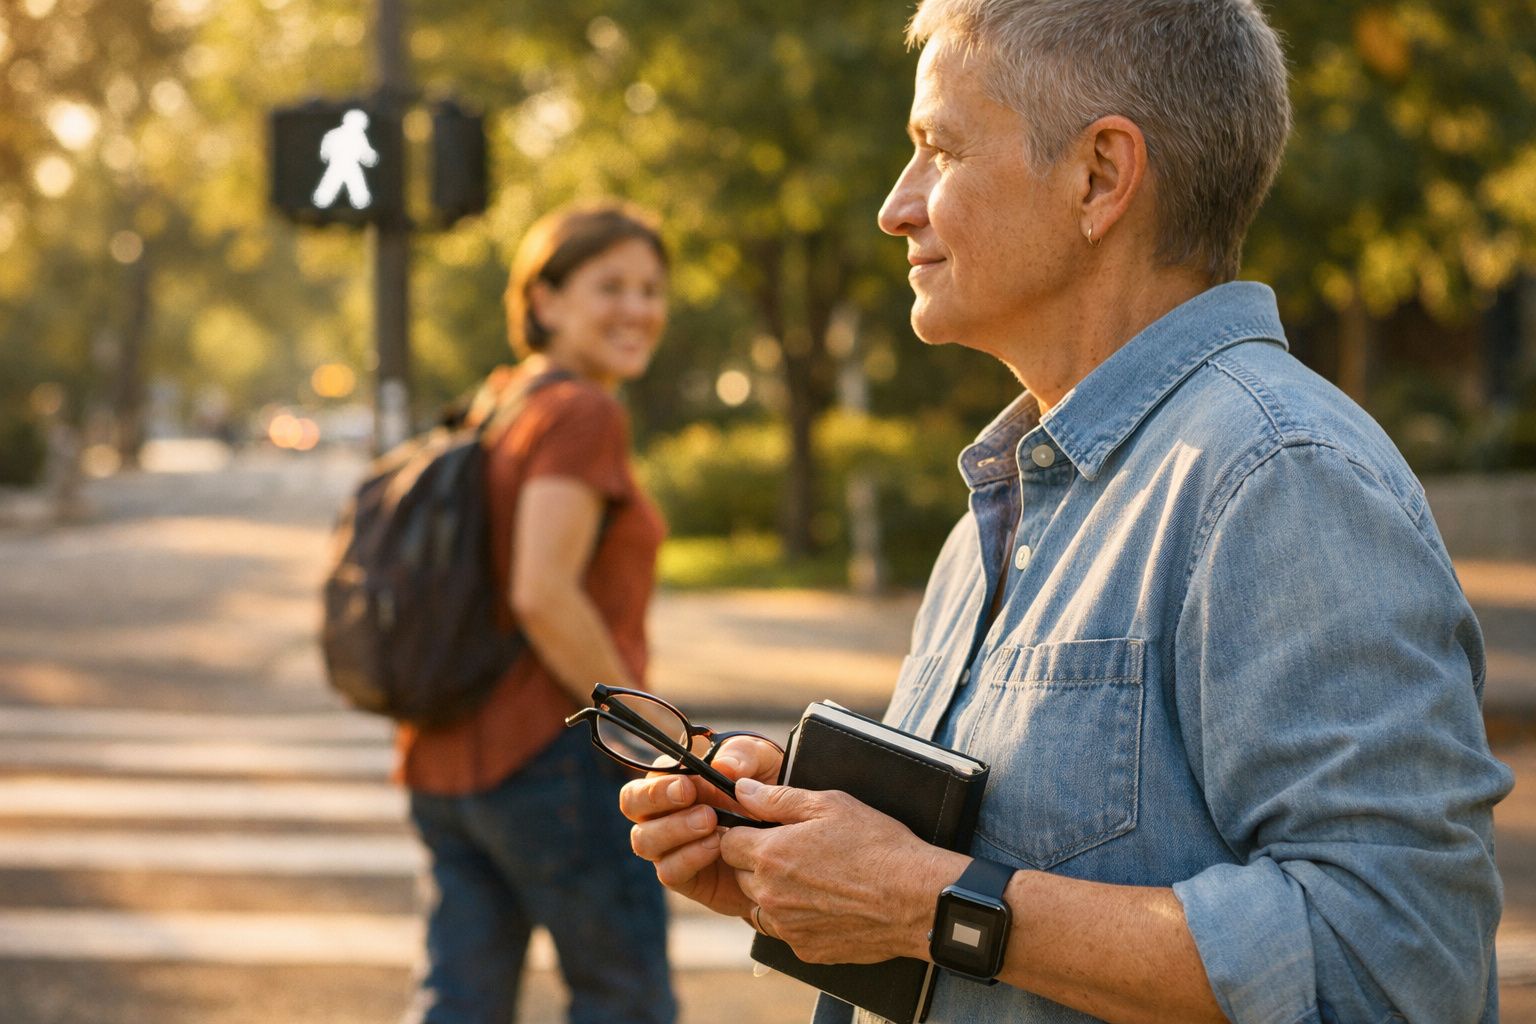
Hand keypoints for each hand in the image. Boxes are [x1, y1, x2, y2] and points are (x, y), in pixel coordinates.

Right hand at [620, 736, 782, 917]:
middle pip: (631, 804)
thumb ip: (744, 754)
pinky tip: (716, 848)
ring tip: (712, 826)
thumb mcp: (764, 762)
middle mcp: (665, 811)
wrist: (788, 837)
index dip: (659, 784)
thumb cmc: (768, 789)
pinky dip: (689, 858)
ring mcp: (671, 845)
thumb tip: (723, 766)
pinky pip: (668, 871)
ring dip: (674, 831)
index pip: (646, 777)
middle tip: (693, 801)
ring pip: (644, 840)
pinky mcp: (685, 877)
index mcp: (675, 779)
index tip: (688, 787)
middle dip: (654, 801)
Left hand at [720, 777, 966, 964]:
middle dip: (759, 862)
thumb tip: (742, 790)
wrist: (915, 898)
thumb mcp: (830, 805)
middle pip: (741, 876)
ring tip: (813, 878)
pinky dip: (797, 918)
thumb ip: (778, 797)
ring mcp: (787, 927)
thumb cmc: (877, 846)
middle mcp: (770, 895)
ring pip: (760, 906)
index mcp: (770, 855)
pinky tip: (827, 903)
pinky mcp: (805, 949)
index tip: (764, 830)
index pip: (727, 843)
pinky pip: (786, 930)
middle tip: (797, 852)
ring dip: (774, 892)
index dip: (744, 833)